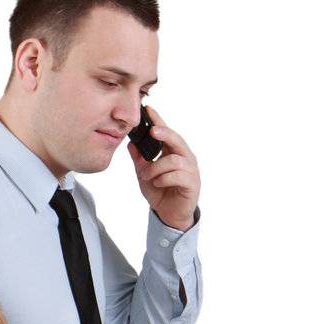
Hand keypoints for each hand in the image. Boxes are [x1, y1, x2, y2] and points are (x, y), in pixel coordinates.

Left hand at [127, 106, 199, 232]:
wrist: (169, 215)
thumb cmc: (160, 192)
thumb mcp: (144, 175)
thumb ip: (139, 160)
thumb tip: (131, 144)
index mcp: (173, 152)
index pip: (166, 132)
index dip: (158, 120)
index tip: (148, 109)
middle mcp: (184, 157)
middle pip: (176, 139)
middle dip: (164, 133)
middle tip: (152, 131)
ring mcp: (190, 170)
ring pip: (173, 160)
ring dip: (156, 168)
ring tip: (147, 176)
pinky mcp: (192, 183)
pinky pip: (177, 176)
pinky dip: (163, 178)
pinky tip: (157, 183)